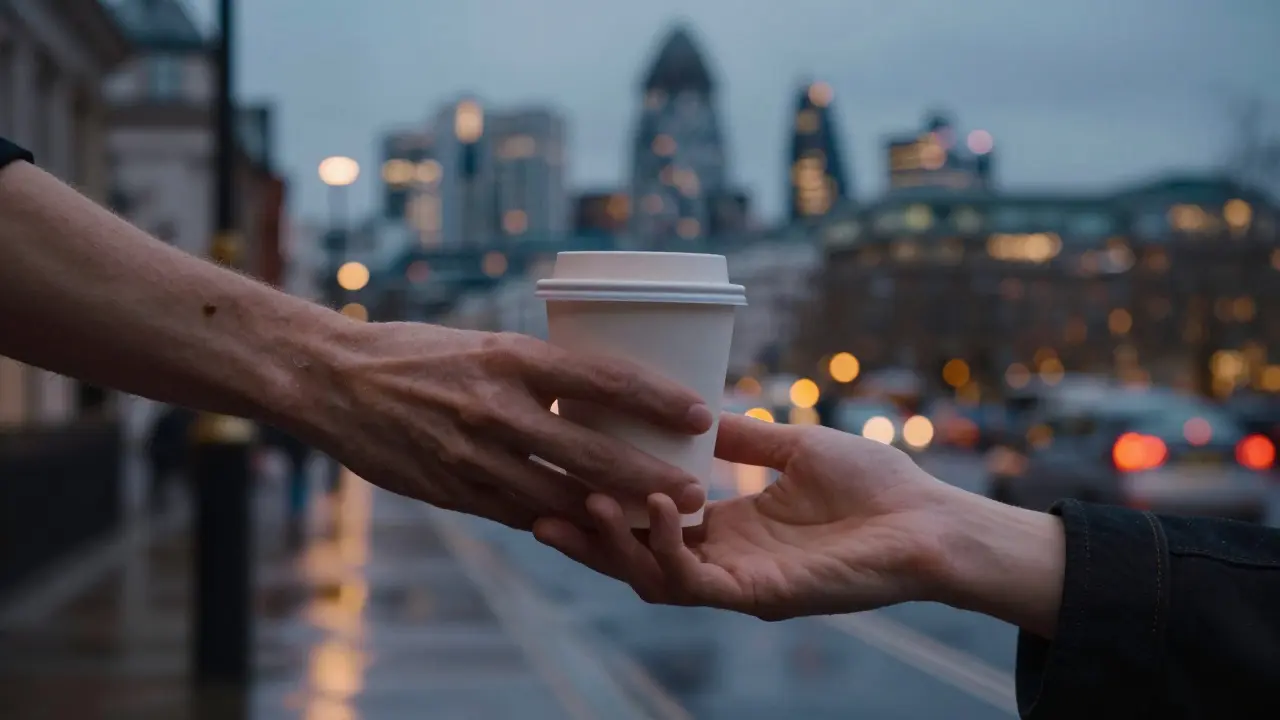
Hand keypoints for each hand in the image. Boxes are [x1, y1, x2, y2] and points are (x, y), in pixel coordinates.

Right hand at [292, 322, 712, 529]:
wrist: (334, 381)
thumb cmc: (414, 352)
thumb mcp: (482, 344)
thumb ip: (534, 372)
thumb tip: (591, 396)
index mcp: (511, 358)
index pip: (605, 379)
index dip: (659, 399)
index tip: (701, 412)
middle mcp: (498, 408)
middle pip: (594, 453)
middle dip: (652, 477)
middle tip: (695, 489)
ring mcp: (475, 456)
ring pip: (562, 496)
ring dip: (614, 513)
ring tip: (657, 521)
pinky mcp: (454, 491)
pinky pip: (520, 514)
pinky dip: (560, 521)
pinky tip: (591, 529)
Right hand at [533, 413, 968, 620]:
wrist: (930, 519)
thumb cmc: (875, 484)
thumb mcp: (795, 446)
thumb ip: (744, 435)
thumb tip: (695, 410)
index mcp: (728, 528)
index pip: (648, 524)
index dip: (604, 506)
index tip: (561, 474)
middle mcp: (724, 560)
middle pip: (635, 558)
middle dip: (587, 538)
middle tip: (539, 507)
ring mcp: (740, 582)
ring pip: (653, 576)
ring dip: (616, 544)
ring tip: (586, 502)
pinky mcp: (762, 595)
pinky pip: (697, 582)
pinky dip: (668, 548)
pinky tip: (656, 505)